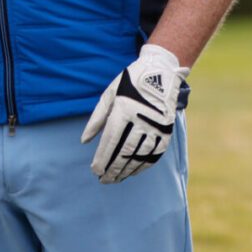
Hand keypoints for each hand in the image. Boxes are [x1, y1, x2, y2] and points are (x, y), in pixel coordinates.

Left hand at [80, 43, 187, 182]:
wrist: (161, 70)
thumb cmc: (131, 81)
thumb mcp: (109, 94)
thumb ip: (96, 118)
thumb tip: (85, 141)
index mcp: (124, 110)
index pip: (110, 142)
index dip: (102, 159)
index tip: (95, 171)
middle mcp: (141, 120)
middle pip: (124, 152)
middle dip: (113, 169)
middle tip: (104, 180)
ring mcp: (156, 125)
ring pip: (139, 155)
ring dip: (127, 170)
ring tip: (117, 179)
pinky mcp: (167, 129)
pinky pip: (155, 153)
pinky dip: (144, 165)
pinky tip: (135, 171)